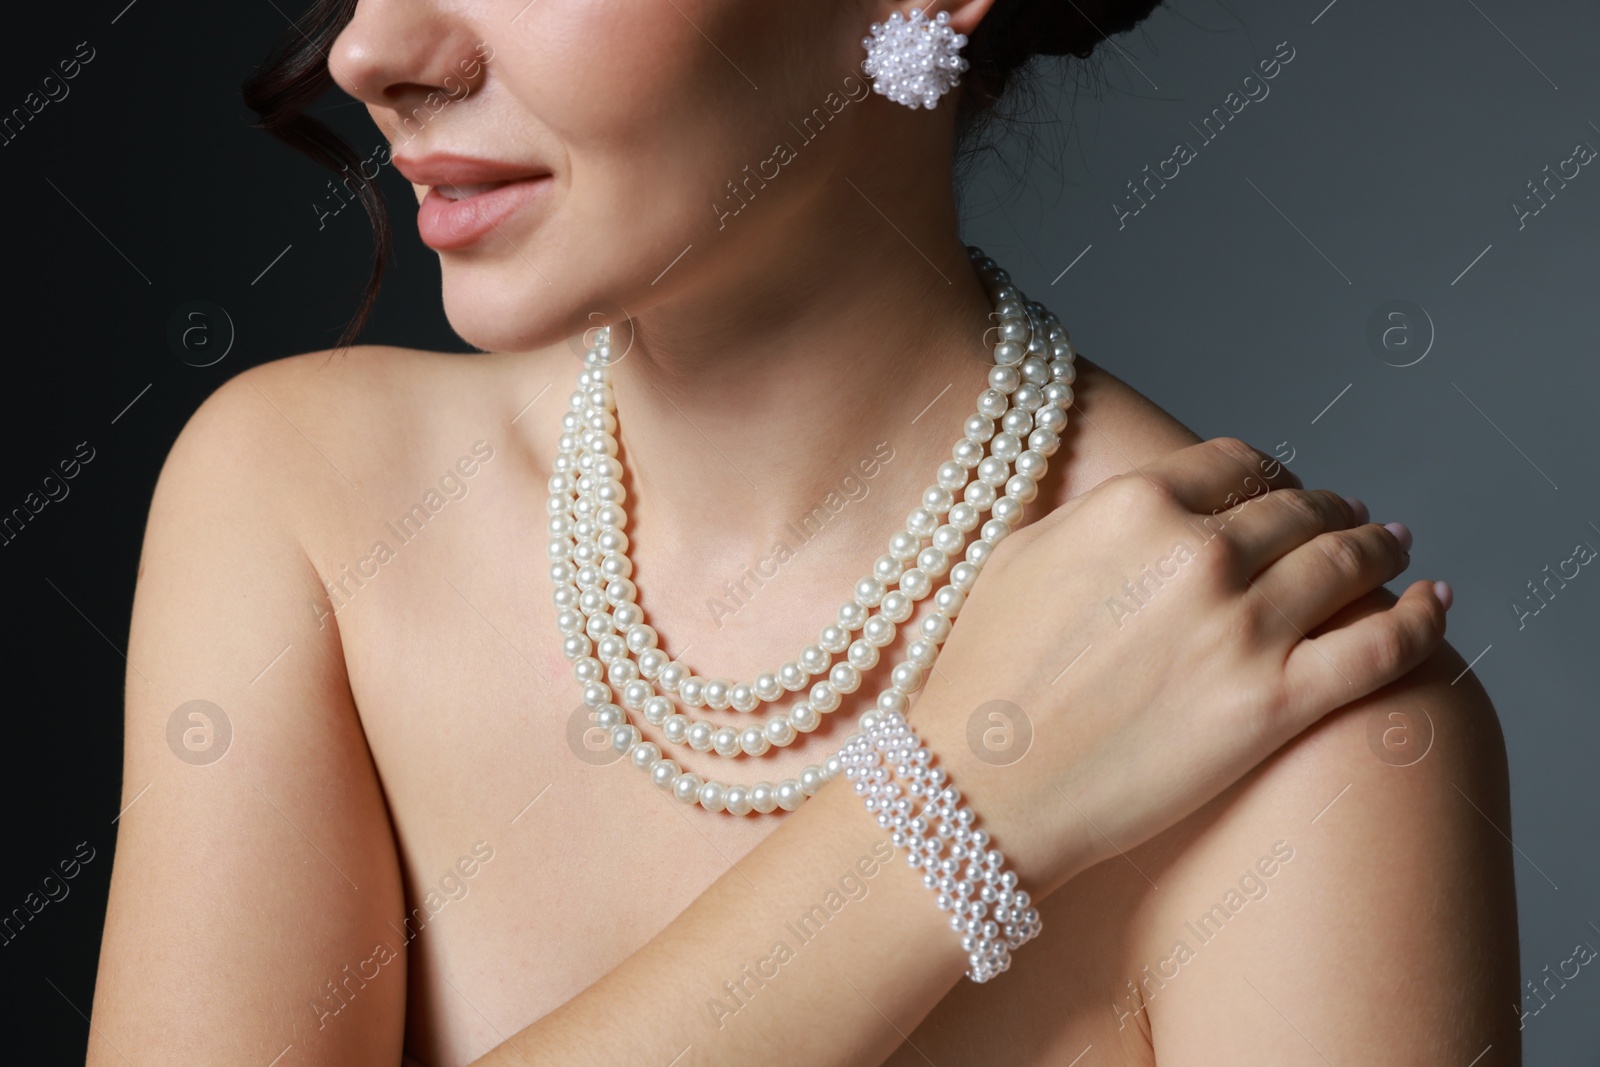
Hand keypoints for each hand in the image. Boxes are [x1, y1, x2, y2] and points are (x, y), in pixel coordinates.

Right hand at [912, 436, 1447, 897]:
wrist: (978, 789)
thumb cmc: (981, 679)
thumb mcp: (1020, 558)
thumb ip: (1095, 519)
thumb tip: (1146, 507)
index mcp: (1134, 505)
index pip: (1236, 464)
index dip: (1269, 475)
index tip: (1279, 491)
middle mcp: (1199, 554)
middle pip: (1299, 509)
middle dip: (1331, 509)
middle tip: (1351, 519)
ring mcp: (1244, 629)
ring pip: (1348, 565)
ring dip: (1380, 549)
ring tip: (1394, 551)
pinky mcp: (1275, 705)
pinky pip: (1382, 648)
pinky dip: (1421, 620)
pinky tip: (1436, 604)